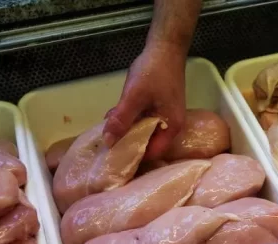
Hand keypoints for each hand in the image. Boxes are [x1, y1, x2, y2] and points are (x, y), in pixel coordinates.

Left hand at [103, 44, 185, 159]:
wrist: (165, 47)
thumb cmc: (154, 72)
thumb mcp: (134, 97)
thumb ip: (122, 119)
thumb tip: (108, 142)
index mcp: (171, 128)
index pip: (153, 154)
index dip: (135, 159)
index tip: (116, 161)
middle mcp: (171, 126)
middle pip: (149, 144)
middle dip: (128, 145)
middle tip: (107, 149)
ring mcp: (165, 115)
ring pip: (144, 131)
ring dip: (127, 132)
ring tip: (107, 134)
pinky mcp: (159, 106)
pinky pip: (143, 120)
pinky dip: (130, 120)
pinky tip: (114, 118)